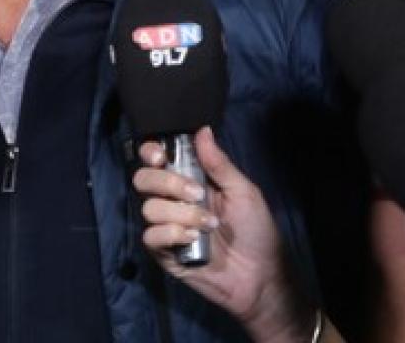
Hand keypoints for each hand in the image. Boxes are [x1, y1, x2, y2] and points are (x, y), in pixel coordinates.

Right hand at [134, 127, 331, 342]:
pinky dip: (171, 234)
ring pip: (148, 208)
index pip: (156, 159)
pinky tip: (193, 239)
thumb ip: (219, 164)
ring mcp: (167, 226)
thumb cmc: (256, 230)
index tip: (161, 156)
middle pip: (143, 179)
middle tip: (196, 193)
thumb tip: (202, 130)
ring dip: (180, 213)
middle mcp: (173, 200)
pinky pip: (150, 236)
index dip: (151, 152)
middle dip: (166, 183)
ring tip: (208, 225)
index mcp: (190, 180)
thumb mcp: (243, 191)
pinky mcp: (164, 252)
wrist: (260, 275)